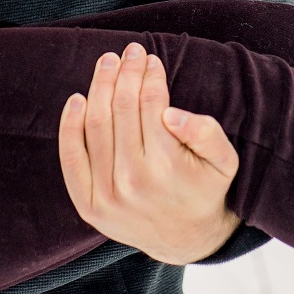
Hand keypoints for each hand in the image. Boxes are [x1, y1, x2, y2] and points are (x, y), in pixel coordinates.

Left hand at [58, 41, 240, 263]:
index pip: (151, 105)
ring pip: (96, 124)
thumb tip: (172, 113)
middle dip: (125, 73)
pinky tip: (77, 98)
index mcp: (167, 168)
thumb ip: (206, 134)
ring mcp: (107, 194)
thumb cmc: (204, 190)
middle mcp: (133, 181)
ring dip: (99, 86)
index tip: (151, 59)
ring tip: (107, 63)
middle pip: (121, 108)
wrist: (184, 240)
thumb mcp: (224, 162)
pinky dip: (69, 125)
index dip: (149, 76)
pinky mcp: (88, 203)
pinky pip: (71, 156)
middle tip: (129, 52)